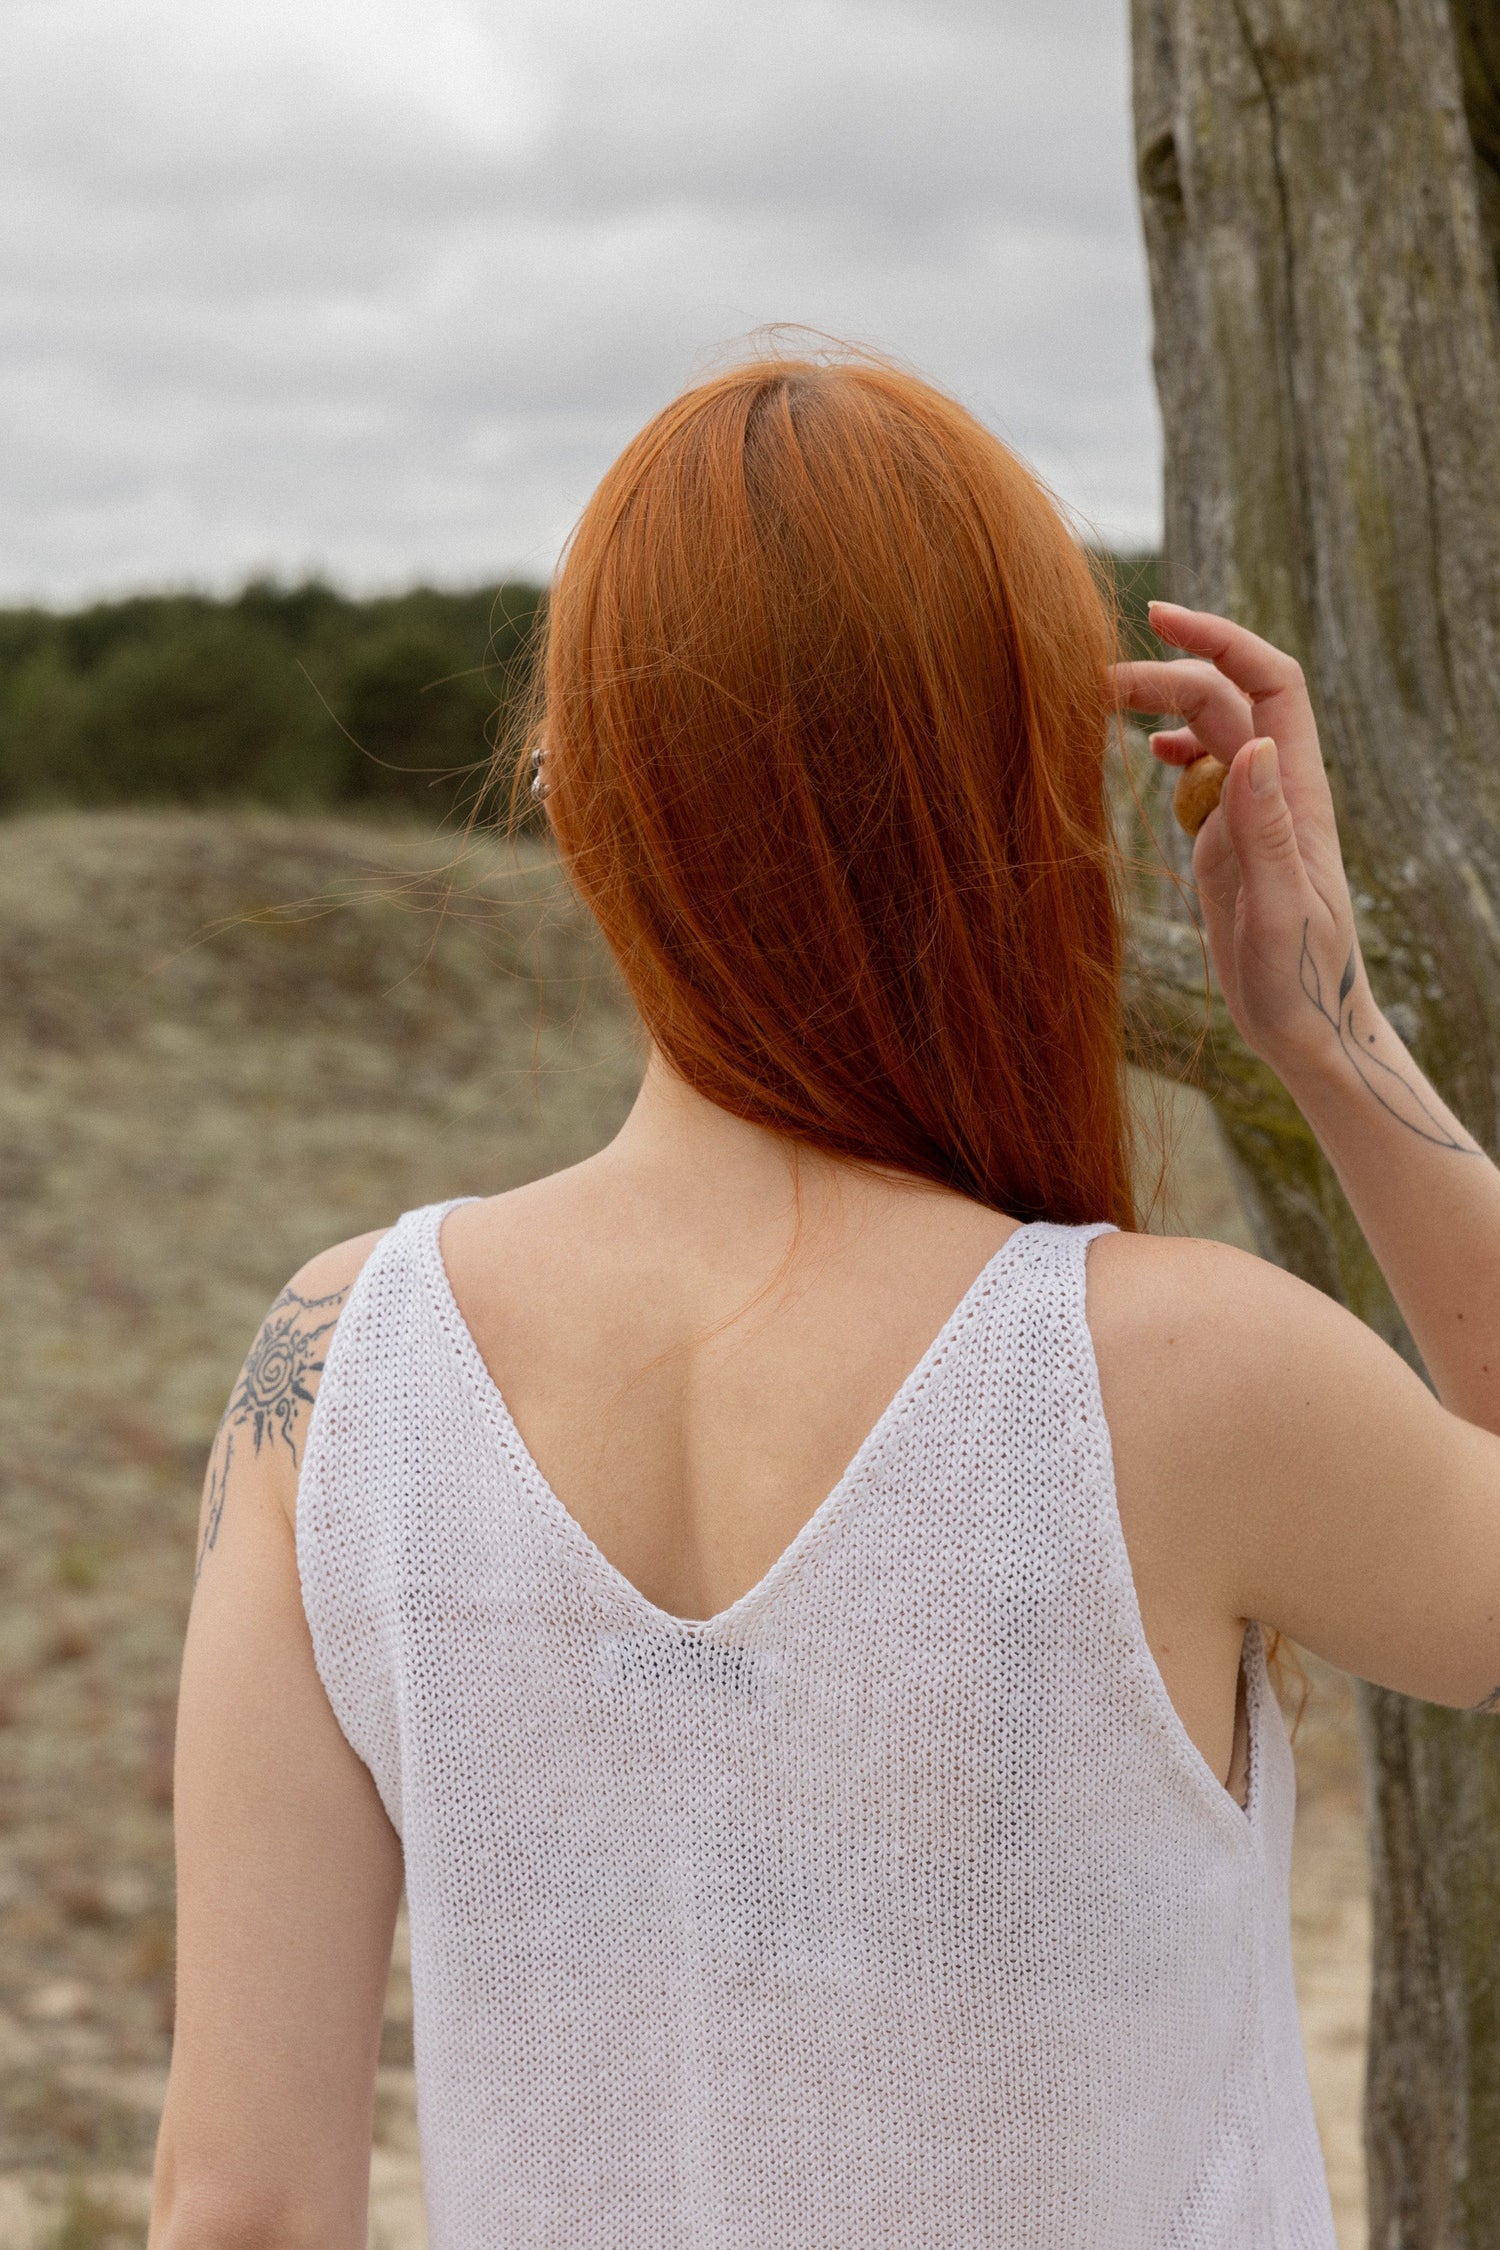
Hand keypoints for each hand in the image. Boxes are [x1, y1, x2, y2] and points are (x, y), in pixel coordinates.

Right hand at [1112, 602, 1364, 1070]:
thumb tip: (1258, 745)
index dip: (1222, 639)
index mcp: (1297, 795)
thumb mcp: (1280, 912)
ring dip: (1162, 705)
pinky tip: (1143, 752)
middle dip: (1167, 672)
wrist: (1311, 1033)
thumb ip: (1266, 830)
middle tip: (1094, 681)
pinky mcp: (1227, 843)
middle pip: (1227, 700)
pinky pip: (1201, 776)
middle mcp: (1277, 792)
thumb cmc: (1304, 985)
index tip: (1161, 618)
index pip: (1272, 684)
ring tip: (1099, 702)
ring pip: (1210, 732)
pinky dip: (1172, 749)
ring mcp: (1250, 815)